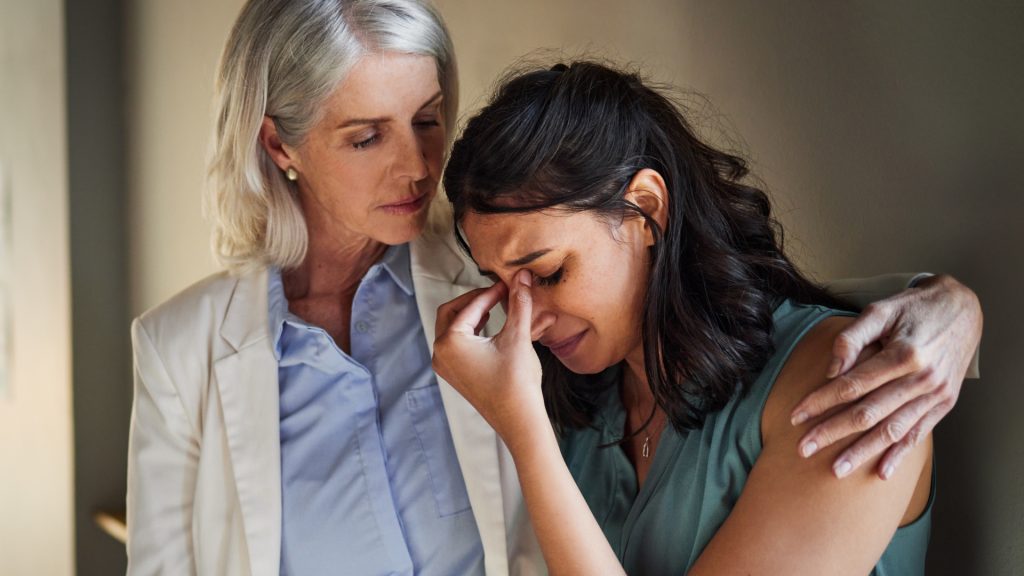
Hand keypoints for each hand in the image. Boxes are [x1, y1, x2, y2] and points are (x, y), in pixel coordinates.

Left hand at [433, 270, 554, 448]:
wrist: (519, 420)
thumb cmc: (517, 382)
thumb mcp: (518, 337)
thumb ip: (519, 303)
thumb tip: (522, 275)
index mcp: (450, 342)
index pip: (470, 306)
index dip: (491, 292)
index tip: (509, 283)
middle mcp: (440, 353)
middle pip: (451, 312)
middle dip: (475, 301)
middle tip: (498, 293)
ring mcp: (445, 366)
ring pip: (452, 328)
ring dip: (472, 315)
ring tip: (495, 306)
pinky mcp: (454, 374)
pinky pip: (456, 343)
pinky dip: (471, 331)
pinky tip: (490, 326)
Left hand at [790, 274, 981, 478]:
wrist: (963, 308)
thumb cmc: (914, 308)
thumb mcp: (880, 310)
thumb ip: (852, 338)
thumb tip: (830, 371)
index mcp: (904, 354)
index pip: (852, 386)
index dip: (821, 402)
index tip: (796, 416)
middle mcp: (922, 379)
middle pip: (868, 413)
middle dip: (832, 433)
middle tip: (803, 449)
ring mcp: (936, 395)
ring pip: (892, 430)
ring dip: (862, 452)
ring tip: (836, 470)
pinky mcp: (945, 404)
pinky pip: (919, 434)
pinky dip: (900, 454)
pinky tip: (881, 472)